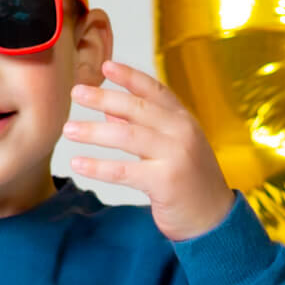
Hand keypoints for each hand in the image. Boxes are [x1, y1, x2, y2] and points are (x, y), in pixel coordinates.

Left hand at [63, 58, 234, 241]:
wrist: (214, 219)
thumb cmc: (190, 182)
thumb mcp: (172, 148)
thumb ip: (144, 128)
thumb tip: (110, 112)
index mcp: (183, 121)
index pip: (154, 91)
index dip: (129, 77)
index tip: (105, 66)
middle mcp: (181, 133)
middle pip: (136, 108)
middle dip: (103, 98)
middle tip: (76, 92)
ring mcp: (175, 155)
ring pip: (126, 136)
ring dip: (93, 132)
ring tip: (69, 130)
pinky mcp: (165, 181)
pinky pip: (123, 171)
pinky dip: (98, 166)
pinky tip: (78, 163)